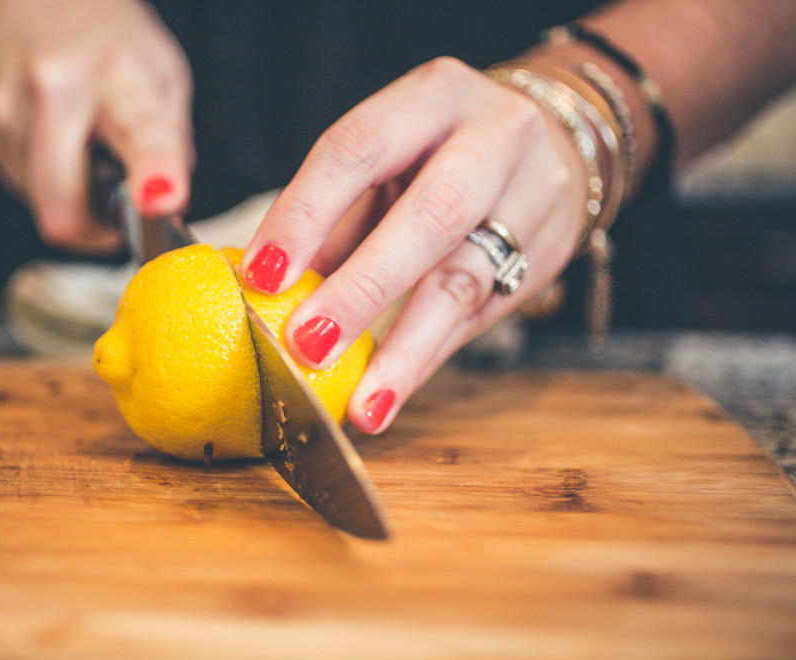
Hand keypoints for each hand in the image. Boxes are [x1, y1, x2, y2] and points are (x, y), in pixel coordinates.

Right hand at [0, 0, 192, 252]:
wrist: (31, 2)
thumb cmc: (107, 43)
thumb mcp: (165, 78)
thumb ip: (173, 146)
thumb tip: (166, 209)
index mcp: (117, 73)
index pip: (138, 133)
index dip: (152, 174)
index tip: (163, 200)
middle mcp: (55, 89)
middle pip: (64, 209)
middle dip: (97, 230)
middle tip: (120, 208)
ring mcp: (8, 111)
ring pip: (43, 206)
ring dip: (73, 200)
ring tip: (85, 152)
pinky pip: (24, 191)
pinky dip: (49, 184)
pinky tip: (59, 144)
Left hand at [241, 57, 588, 432]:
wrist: (555, 140)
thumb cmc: (443, 151)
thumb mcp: (390, 156)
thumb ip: (337, 214)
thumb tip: (266, 285)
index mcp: (435, 96)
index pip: (359, 147)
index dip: (306, 213)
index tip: (262, 276)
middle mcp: (496, 135)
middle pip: (431, 215)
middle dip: (364, 287)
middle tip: (309, 344)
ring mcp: (535, 194)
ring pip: (467, 279)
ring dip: (406, 349)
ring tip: (364, 404)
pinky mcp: (551, 252)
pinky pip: (482, 315)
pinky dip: (429, 357)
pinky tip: (392, 393)